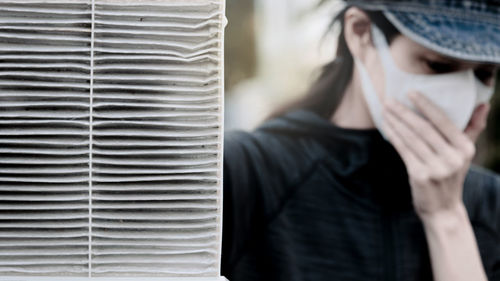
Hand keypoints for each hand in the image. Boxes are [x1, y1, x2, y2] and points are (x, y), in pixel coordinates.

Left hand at [381, 92, 489, 219]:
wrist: (443, 209)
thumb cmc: (451, 175)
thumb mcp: (465, 154)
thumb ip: (472, 128)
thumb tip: (483, 104)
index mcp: (465, 148)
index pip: (443, 121)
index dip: (426, 105)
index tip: (410, 92)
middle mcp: (453, 157)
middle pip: (424, 129)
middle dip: (404, 112)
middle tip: (389, 100)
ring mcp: (436, 168)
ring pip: (411, 139)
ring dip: (395, 122)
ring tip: (385, 110)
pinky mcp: (420, 176)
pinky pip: (404, 151)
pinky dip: (394, 137)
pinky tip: (386, 127)